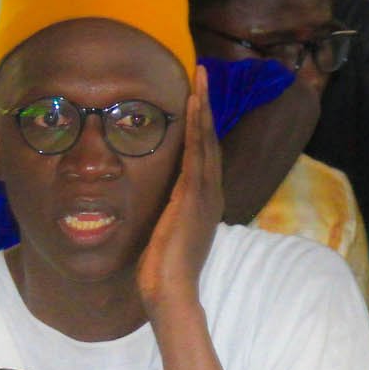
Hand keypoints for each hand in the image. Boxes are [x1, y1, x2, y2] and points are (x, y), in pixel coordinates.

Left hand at [136, 79, 221, 324]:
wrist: (171, 294)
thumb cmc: (163, 275)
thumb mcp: (165, 237)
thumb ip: (166, 218)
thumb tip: (158, 211)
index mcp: (204, 203)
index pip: (204, 156)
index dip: (201, 126)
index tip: (195, 100)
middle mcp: (210, 195)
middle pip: (210, 141)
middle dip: (206, 107)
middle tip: (202, 75)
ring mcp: (205, 195)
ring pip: (206, 141)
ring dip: (203, 107)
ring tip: (200, 77)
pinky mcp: (194, 197)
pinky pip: (197, 153)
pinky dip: (197, 126)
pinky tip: (194, 104)